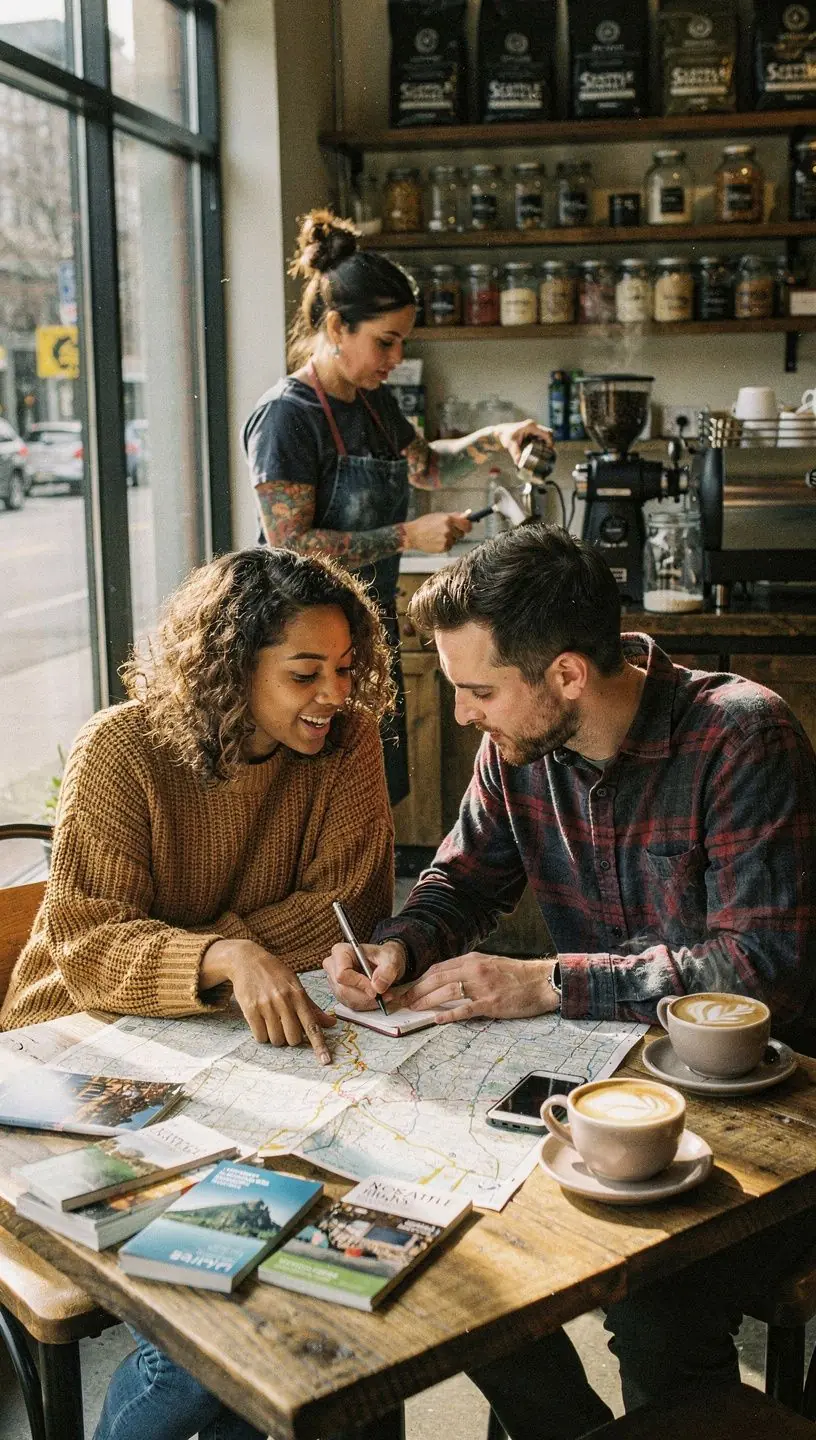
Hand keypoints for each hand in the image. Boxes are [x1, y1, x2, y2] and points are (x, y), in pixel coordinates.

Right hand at [202, 939, 335, 1063]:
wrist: (247, 960)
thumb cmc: (275, 973)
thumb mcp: (296, 984)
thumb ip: (312, 1006)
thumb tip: (331, 1023)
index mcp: (298, 995)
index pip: (312, 1025)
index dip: (319, 1045)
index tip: (325, 1060)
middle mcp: (284, 1000)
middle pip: (293, 1038)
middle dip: (291, 1039)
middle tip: (285, 1027)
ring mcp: (266, 1005)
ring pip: (276, 1039)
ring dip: (275, 1037)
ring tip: (271, 1022)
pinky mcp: (250, 1009)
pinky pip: (260, 1036)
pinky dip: (262, 1035)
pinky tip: (261, 1022)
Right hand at [323, 940, 407, 1009]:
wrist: (386, 962)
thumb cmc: (384, 956)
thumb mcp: (391, 958)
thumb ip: (387, 970)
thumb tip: (377, 986)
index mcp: (341, 951)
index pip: (342, 974)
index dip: (359, 984)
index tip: (375, 989)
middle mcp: (333, 965)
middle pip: (343, 989)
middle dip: (365, 996)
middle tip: (384, 995)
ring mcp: (335, 980)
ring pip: (347, 999)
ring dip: (367, 1002)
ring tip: (383, 996)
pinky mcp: (340, 992)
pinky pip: (350, 1004)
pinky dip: (365, 1004)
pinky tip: (375, 999)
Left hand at [401, 953, 558, 1024]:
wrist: (541, 981)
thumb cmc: (516, 975)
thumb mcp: (489, 964)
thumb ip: (468, 970)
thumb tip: (446, 980)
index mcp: (472, 960)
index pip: (437, 968)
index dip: (419, 979)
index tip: (406, 989)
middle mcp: (474, 970)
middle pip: (436, 978)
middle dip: (415, 990)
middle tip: (401, 1001)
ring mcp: (481, 986)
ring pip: (446, 992)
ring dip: (426, 1001)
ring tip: (412, 1009)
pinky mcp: (490, 1003)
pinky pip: (464, 1009)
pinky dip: (448, 1014)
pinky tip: (436, 1019)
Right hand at [403, 511, 471, 553]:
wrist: (412, 535)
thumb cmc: (425, 523)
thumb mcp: (439, 516)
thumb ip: (455, 516)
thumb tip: (468, 514)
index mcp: (448, 519)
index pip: (467, 525)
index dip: (467, 527)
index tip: (466, 527)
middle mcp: (448, 529)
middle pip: (461, 534)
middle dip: (456, 533)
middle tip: (445, 531)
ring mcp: (446, 539)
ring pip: (455, 540)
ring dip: (449, 539)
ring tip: (437, 536)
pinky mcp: (443, 548)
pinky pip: (449, 546)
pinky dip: (444, 545)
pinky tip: (435, 541)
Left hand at [494, 420, 553, 467]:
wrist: (499, 433)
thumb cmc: (505, 437)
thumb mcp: (510, 445)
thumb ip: (515, 453)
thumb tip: (519, 463)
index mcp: (531, 426)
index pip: (546, 433)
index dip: (551, 441)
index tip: (551, 450)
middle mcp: (533, 426)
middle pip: (548, 433)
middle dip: (550, 442)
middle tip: (550, 452)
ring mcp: (532, 428)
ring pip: (545, 434)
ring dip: (547, 442)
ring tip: (547, 452)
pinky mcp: (531, 431)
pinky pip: (540, 436)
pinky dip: (543, 442)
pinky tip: (541, 450)